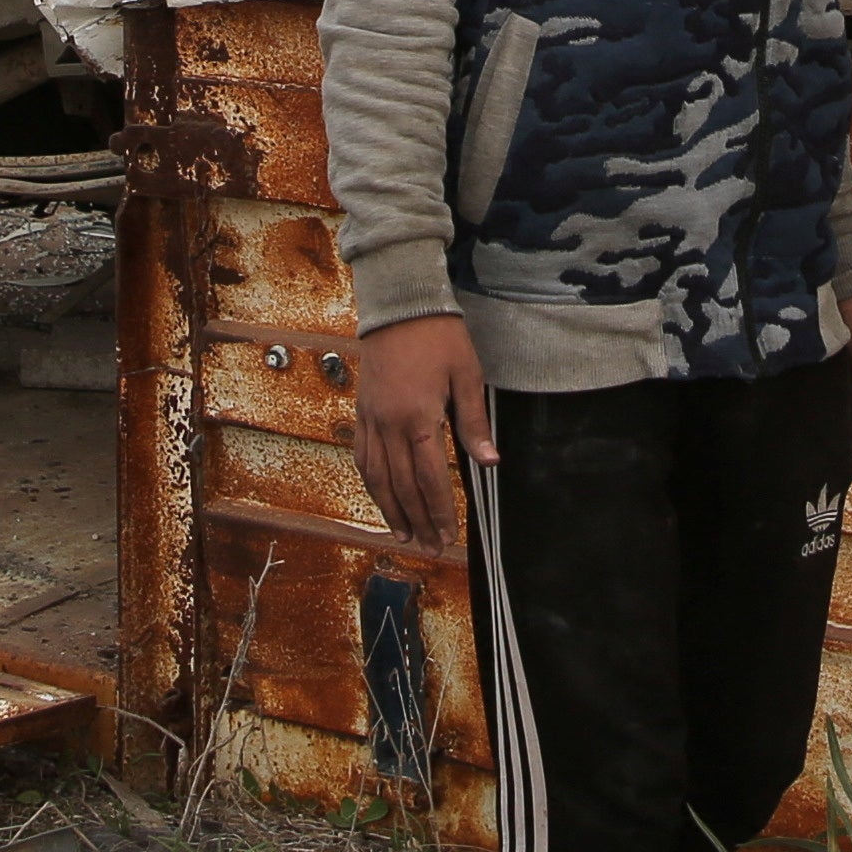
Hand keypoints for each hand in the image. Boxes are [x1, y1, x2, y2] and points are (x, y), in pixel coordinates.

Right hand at [354, 314, 493, 549]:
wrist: (399, 305)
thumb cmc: (439, 336)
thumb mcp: (467, 375)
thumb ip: (474, 423)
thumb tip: (489, 462)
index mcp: (420, 418)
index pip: (430, 478)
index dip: (440, 511)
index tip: (449, 535)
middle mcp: (390, 425)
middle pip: (402, 486)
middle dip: (419, 520)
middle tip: (431, 546)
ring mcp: (372, 419)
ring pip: (377, 477)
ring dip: (391, 509)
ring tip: (404, 534)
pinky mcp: (362, 411)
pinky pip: (363, 456)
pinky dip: (371, 483)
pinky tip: (380, 497)